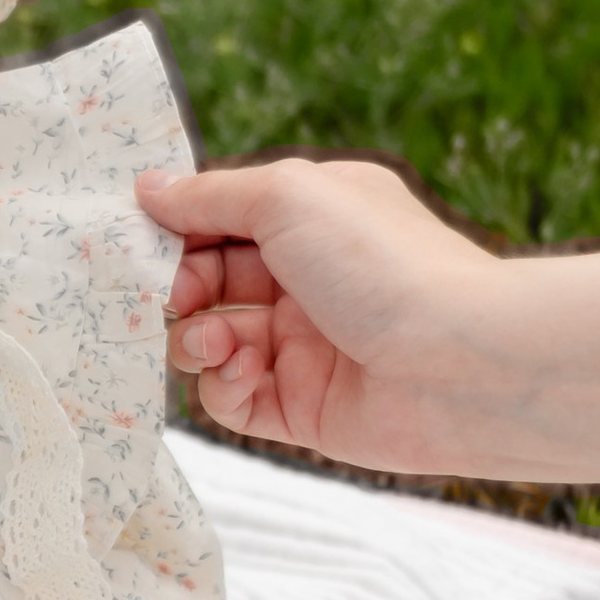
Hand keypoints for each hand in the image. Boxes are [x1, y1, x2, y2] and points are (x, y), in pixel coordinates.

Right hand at [141, 155, 599, 484]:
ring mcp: (303, 348)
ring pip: (208, 343)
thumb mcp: (288, 198)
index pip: (218, 221)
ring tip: (214, 342)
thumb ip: (209, 197)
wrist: (465, 363)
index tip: (135, 240)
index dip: (174, 230)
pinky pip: (232, 401)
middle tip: (171, 296)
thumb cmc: (385, 264)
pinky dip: (221, 387)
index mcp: (311, 220)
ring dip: (193, 339)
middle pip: (204, 283)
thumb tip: (145, 189)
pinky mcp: (302, 410)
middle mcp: (305, 281)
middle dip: (175, 288)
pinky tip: (242, 372)